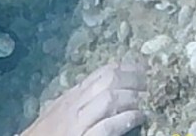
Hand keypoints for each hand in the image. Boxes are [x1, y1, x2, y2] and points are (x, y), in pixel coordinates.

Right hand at [22, 63, 147, 135]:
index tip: (142, 67)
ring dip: (132, 97)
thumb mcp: (60, 111)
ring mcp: (78, 122)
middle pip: (108, 81)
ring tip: (146, 99)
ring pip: (109, 98)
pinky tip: (139, 117)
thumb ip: (80, 101)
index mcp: (72, 96)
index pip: (101, 73)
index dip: (125, 68)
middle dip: (133, 79)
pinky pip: (107, 126)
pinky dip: (125, 119)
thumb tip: (105, 93)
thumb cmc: (44, 134)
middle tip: (151, 81)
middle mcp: (75, 104)